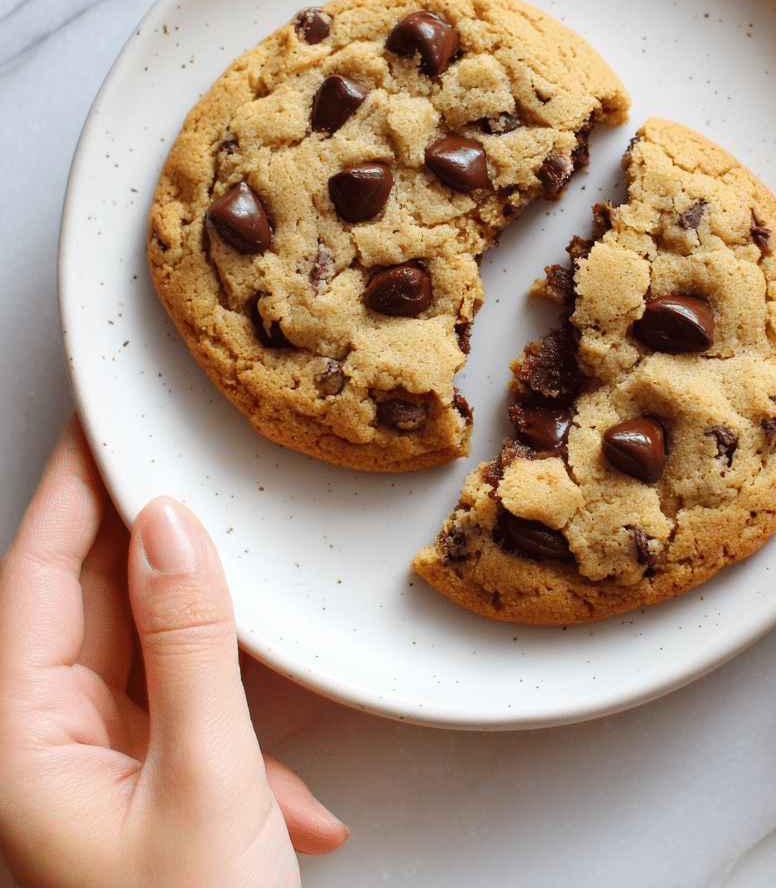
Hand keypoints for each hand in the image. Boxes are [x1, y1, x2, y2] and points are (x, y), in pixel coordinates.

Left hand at [0, 415, 347, 887]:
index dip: (75, 491)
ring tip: (258, 594)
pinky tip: (298, 779)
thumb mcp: (205, 779)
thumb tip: (172, 527)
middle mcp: (45, 754)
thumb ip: (187, 642)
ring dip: (216, 640)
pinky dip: (245, 729)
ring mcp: (98, 779)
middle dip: (154, 549)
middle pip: (93, 611)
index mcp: (21, 743)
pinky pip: (189, 722)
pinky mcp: (149, 802)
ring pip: (149, 662)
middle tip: (197, 471)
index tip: (106, 423)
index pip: (40, 578)